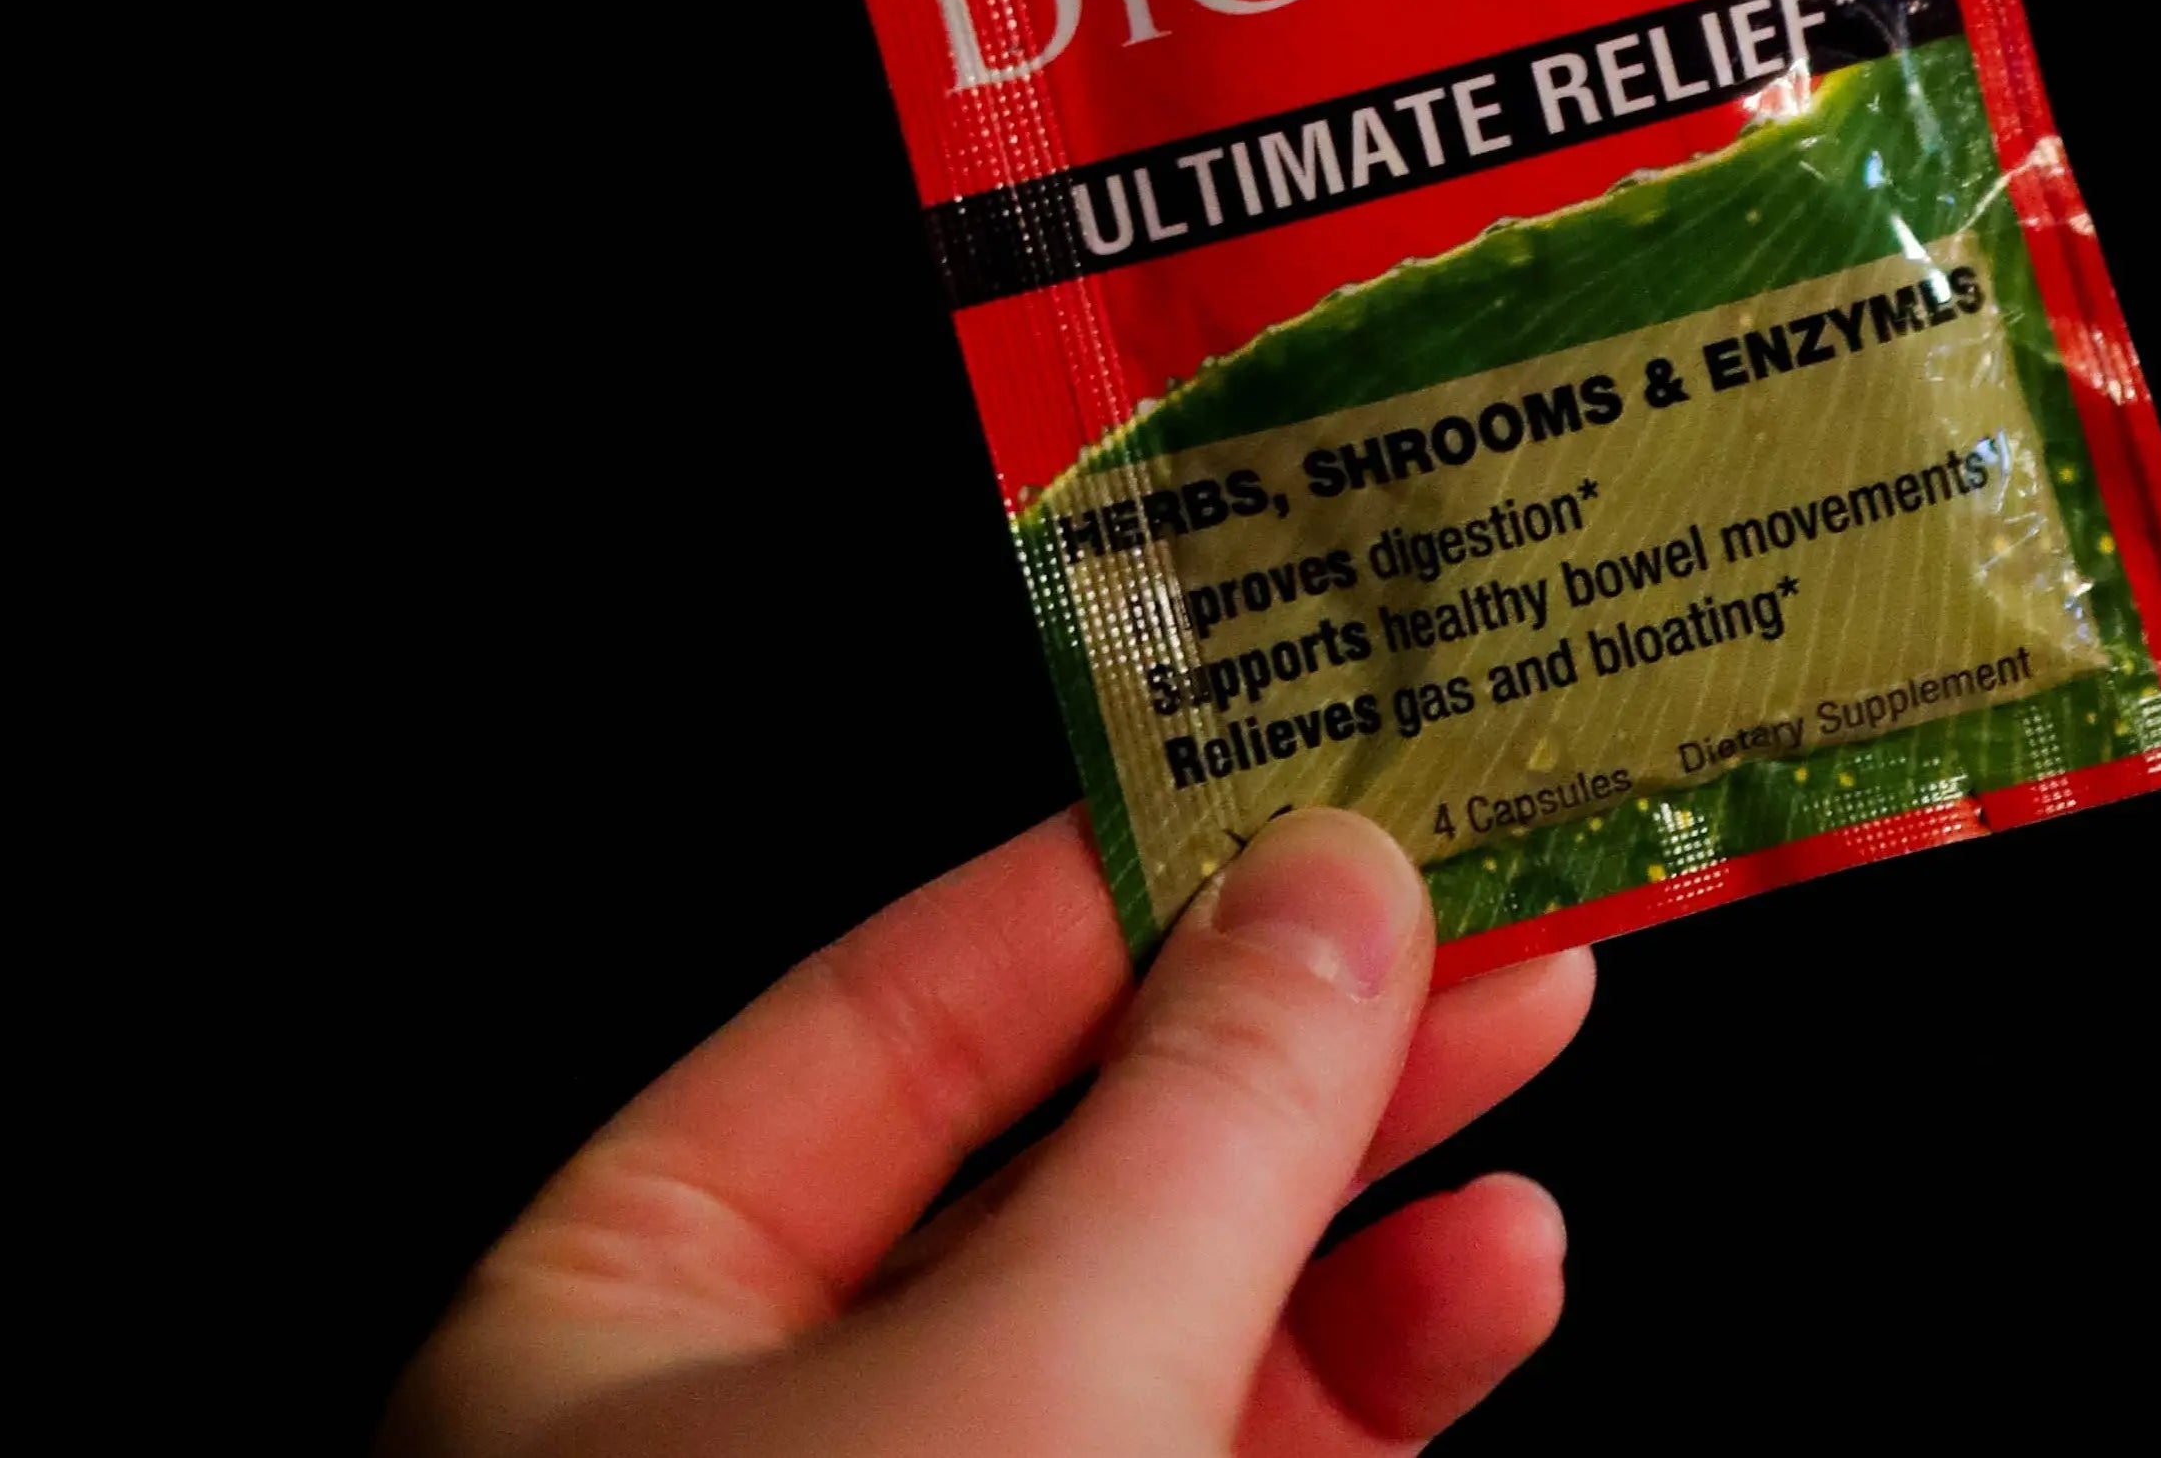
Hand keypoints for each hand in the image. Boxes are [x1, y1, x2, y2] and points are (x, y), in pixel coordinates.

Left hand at [386, 809, 1585, 1457]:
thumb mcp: (1036, 1376)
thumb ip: (1207, 1119)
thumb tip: (1337, 878)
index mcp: (624, 1308)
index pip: (902, 1004)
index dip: (1134, 869)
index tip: (1336, 769)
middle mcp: (756, 1425)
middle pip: (1065, 1151)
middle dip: (1296, 1033)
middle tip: (1503, 906)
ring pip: (1171, 1314)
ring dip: (1368, 1203)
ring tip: (1536, 1078)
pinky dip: (1368, 1375)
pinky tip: (1489, 1289)